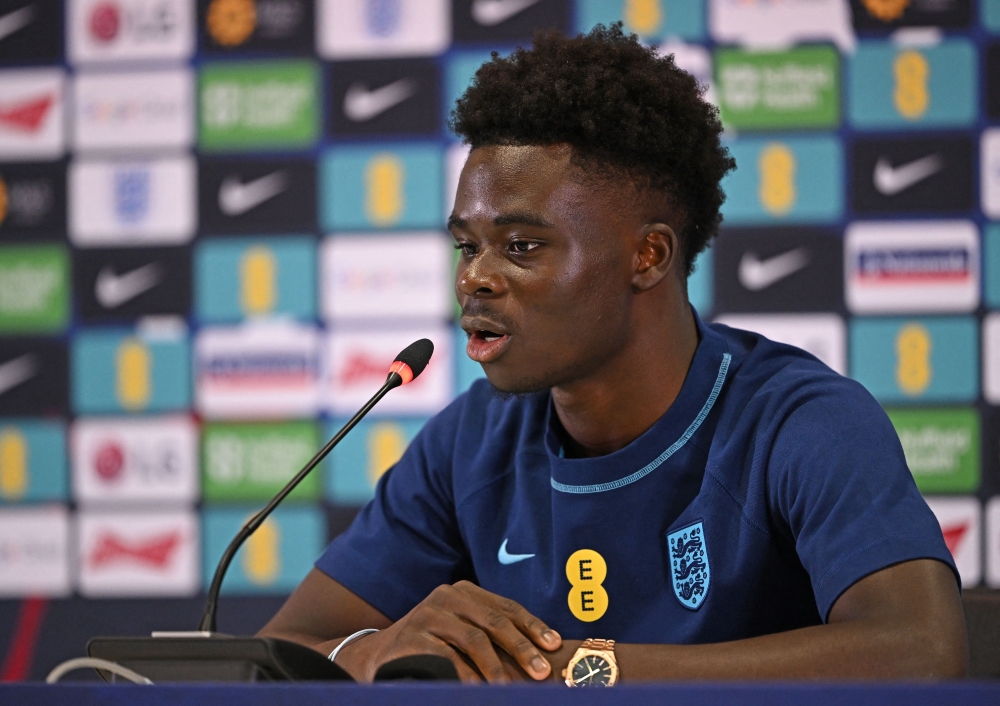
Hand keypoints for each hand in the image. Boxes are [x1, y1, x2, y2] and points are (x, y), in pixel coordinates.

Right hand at [332, 580, 561, 682]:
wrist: (379, 657)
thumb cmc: (433, 647)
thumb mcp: (462, 633)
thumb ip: (492, 636)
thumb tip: (540, 657)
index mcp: (465, 592)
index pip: (506, 607)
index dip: (532, 626)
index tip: (554, 645)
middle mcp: (447, 597)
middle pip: (494, 621)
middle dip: (522, 648)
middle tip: (541, 672)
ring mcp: (429, 615)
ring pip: (474, 639)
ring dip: (497, 667)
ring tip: (512, 688)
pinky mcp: (413, 637)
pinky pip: (448, 658)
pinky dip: (467, 676)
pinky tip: (479, 691)